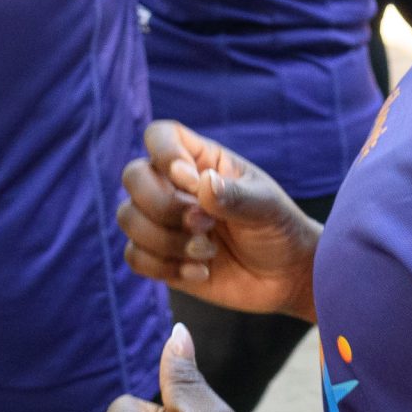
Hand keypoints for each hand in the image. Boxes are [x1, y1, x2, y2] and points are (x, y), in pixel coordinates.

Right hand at [118, 122, 320, 318]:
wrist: (283, 275)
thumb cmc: (277, 227)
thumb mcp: (266, 207)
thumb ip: (235, 196)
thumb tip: (202, 184)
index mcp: (199, 160)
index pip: (160, 136)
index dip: (165, 154)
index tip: (192, 182)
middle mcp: (173, 185)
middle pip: (133, 176)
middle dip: (165, 206)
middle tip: (205, 225)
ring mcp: (163, 221)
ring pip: (128, 218)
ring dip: (166, 240)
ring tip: (208, 252)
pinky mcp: (159, 256)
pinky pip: (134, 256)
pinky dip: (164, 267)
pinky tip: (200, 272)